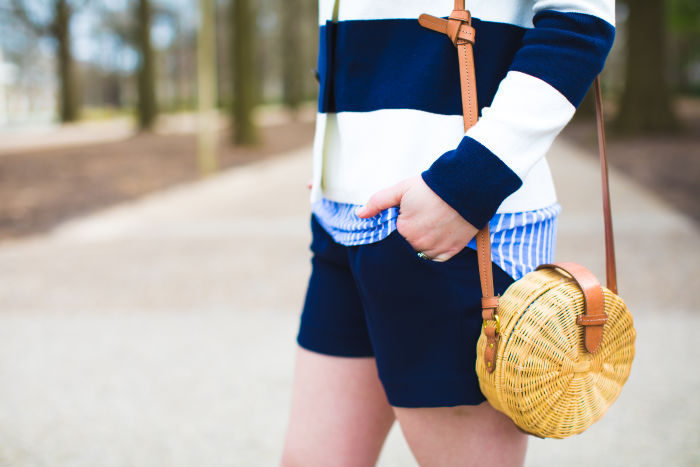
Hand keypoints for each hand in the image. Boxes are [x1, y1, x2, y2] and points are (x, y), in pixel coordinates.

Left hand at [355, 175, 477, 261]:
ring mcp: (436, 248)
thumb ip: (378, 202)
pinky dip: (436, 252)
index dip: (401, 225)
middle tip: (423, 219)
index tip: (410, 215)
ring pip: (422, 254)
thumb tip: (359, 214)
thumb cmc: (431, 187)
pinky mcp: (452, 251)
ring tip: (432, 226)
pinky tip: (439, 237)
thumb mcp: (401, 189)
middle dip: (411, 236)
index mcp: (404, 230)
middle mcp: (419, 243)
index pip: (394, 236)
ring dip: (423, 245)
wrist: (466, 186)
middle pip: (408, 247)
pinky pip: (438, 259)